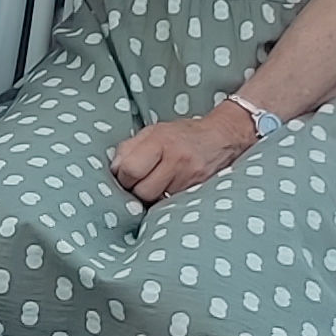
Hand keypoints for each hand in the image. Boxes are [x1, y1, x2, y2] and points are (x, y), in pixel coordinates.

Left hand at [110, 106, 251, 206]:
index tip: (125, 175)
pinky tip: (167, 190)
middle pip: (143, 191)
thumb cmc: (182, 134)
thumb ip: (128, 148)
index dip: (123, 177)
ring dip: (151, 198)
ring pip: (157, 201)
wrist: (221, 137)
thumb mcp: (152, 131)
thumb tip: (113, 170)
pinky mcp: (200, 190)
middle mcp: (177, 160)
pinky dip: (165, 201)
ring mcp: (190, 178)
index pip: (131, 170)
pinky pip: (173, 204)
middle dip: (136, 190)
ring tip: (155, 185)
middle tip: (139, 183)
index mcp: (160, 141)